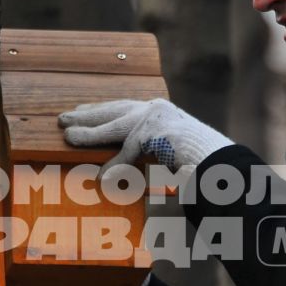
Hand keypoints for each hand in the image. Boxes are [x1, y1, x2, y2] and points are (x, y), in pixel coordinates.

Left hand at [58, 98, 234, 170]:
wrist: (222, 165)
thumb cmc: (197, 164)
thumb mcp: (164, 155)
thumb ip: (141, 154)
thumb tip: (114, 169)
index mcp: (159, 111)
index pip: (122, 107)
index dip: (99, 110)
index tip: (79, 112)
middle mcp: (157, 108)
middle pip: (114, 109)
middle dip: (87, 114)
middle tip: (63, 119)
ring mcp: (158, 117)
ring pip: (117, 124)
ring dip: (91, 132)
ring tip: (68, 137)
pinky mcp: (158, 131)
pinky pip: (130, 149)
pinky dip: (117, 165)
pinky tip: (104, 177)